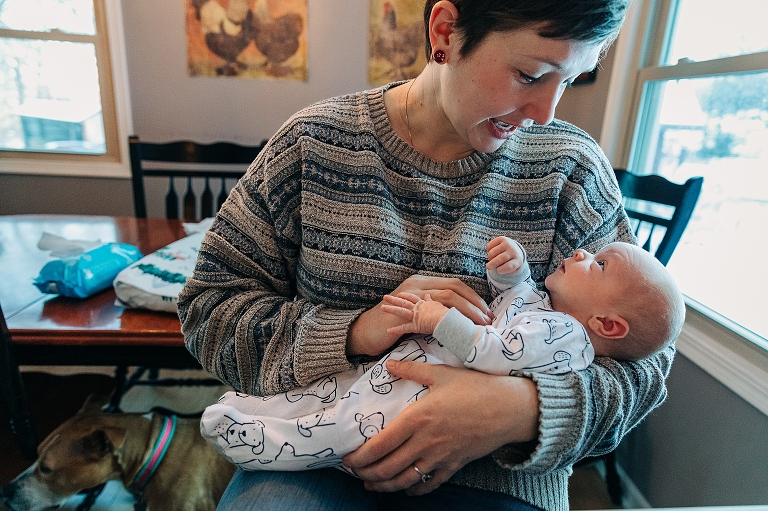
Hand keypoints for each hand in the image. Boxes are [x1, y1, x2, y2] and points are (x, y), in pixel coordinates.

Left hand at [342, 360, 538, 494]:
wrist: (509, 408)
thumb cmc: (475, 387)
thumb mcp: (441, 373)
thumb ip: (411, 369)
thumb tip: (388, 365)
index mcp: (417, 419)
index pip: (379, 445)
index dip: (359, 456)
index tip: (346, 458)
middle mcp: (425, 442)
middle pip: (388, 467)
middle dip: (366, 473)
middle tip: (353, 472)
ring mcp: (440, 457)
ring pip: (405, 481)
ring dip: (384, 485)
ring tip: (371, 484)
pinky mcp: (454, 465)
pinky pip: (429, 484)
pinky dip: (413, 490)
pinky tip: (405, 489)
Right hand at [347, 275, 490, 356]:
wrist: (365, 333)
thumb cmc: (390, 326)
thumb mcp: (416, 313)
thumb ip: (433, 310)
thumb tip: (458, 318)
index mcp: (423, 283)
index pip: (455, 285)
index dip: (472, 297)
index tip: (486, 311)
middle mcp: (419, 285)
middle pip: (455, 288)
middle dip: (474, 303)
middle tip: (488, 318)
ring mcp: (412, 295)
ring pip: (448, 297)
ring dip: (467, 311)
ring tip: (480, 324)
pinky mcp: (408, 310)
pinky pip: (434, 311)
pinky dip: (450, 319)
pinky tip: (460, 329)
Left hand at [381, 293, 448, 336]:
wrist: (448, 319)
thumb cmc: (449, 314)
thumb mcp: (444, 305)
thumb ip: (436, 302)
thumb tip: (434, 296)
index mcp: (426, 303)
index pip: (414, 297)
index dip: (407, 295)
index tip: (400, 294)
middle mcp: (420, 307)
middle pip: (405, 301)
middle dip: (395, 299)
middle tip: (385, 296)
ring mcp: (417, 316)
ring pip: (401, 311)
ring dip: (391, 309)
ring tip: (382, 307)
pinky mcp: (416, 325)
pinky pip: (405, 328)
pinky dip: (396, 330)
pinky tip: (388, 331)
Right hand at [486, 236, 524, 274]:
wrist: (515, 249)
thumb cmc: (510, 262)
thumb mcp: (511, 269)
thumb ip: (504, 270)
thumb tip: (492, 267)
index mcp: (517, 260)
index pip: (509, 266)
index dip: (501, 270)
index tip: (498, 271)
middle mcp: (513, 251)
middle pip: (501, 258)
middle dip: (492, 264)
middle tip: (488, 267)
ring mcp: (507, 244)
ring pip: (493, 252)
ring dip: (490, 257)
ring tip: (491, 259)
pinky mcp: (501, 239)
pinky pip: (490, 245)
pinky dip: (488, 250)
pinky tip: (492, 252)